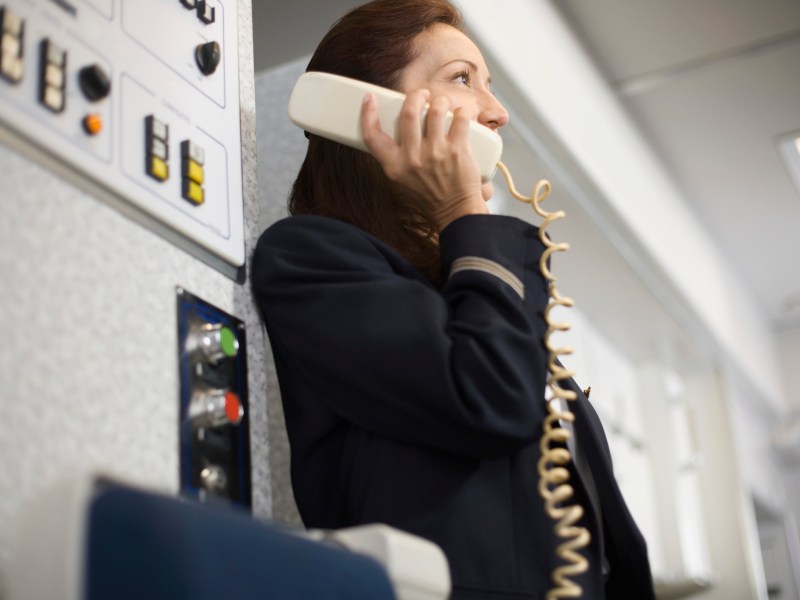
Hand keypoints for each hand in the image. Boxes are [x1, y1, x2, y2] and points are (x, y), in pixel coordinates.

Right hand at [360, 90, 488, 230]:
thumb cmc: (430, 197)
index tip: (369, 98)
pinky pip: (460, 119)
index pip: (372, 136)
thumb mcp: (401, 181)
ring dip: (440, 102)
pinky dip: (462, 112)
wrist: (456, 213)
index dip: (367, 114)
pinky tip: (462, 114)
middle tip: (422, 95)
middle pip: (408, 113)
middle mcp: (412, 159)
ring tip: (443, 105)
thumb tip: (398, 128)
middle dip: (416, 96)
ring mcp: (435, 153)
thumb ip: (396, 157)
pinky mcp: (457, 150)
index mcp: (394, 166)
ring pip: (435, 110)